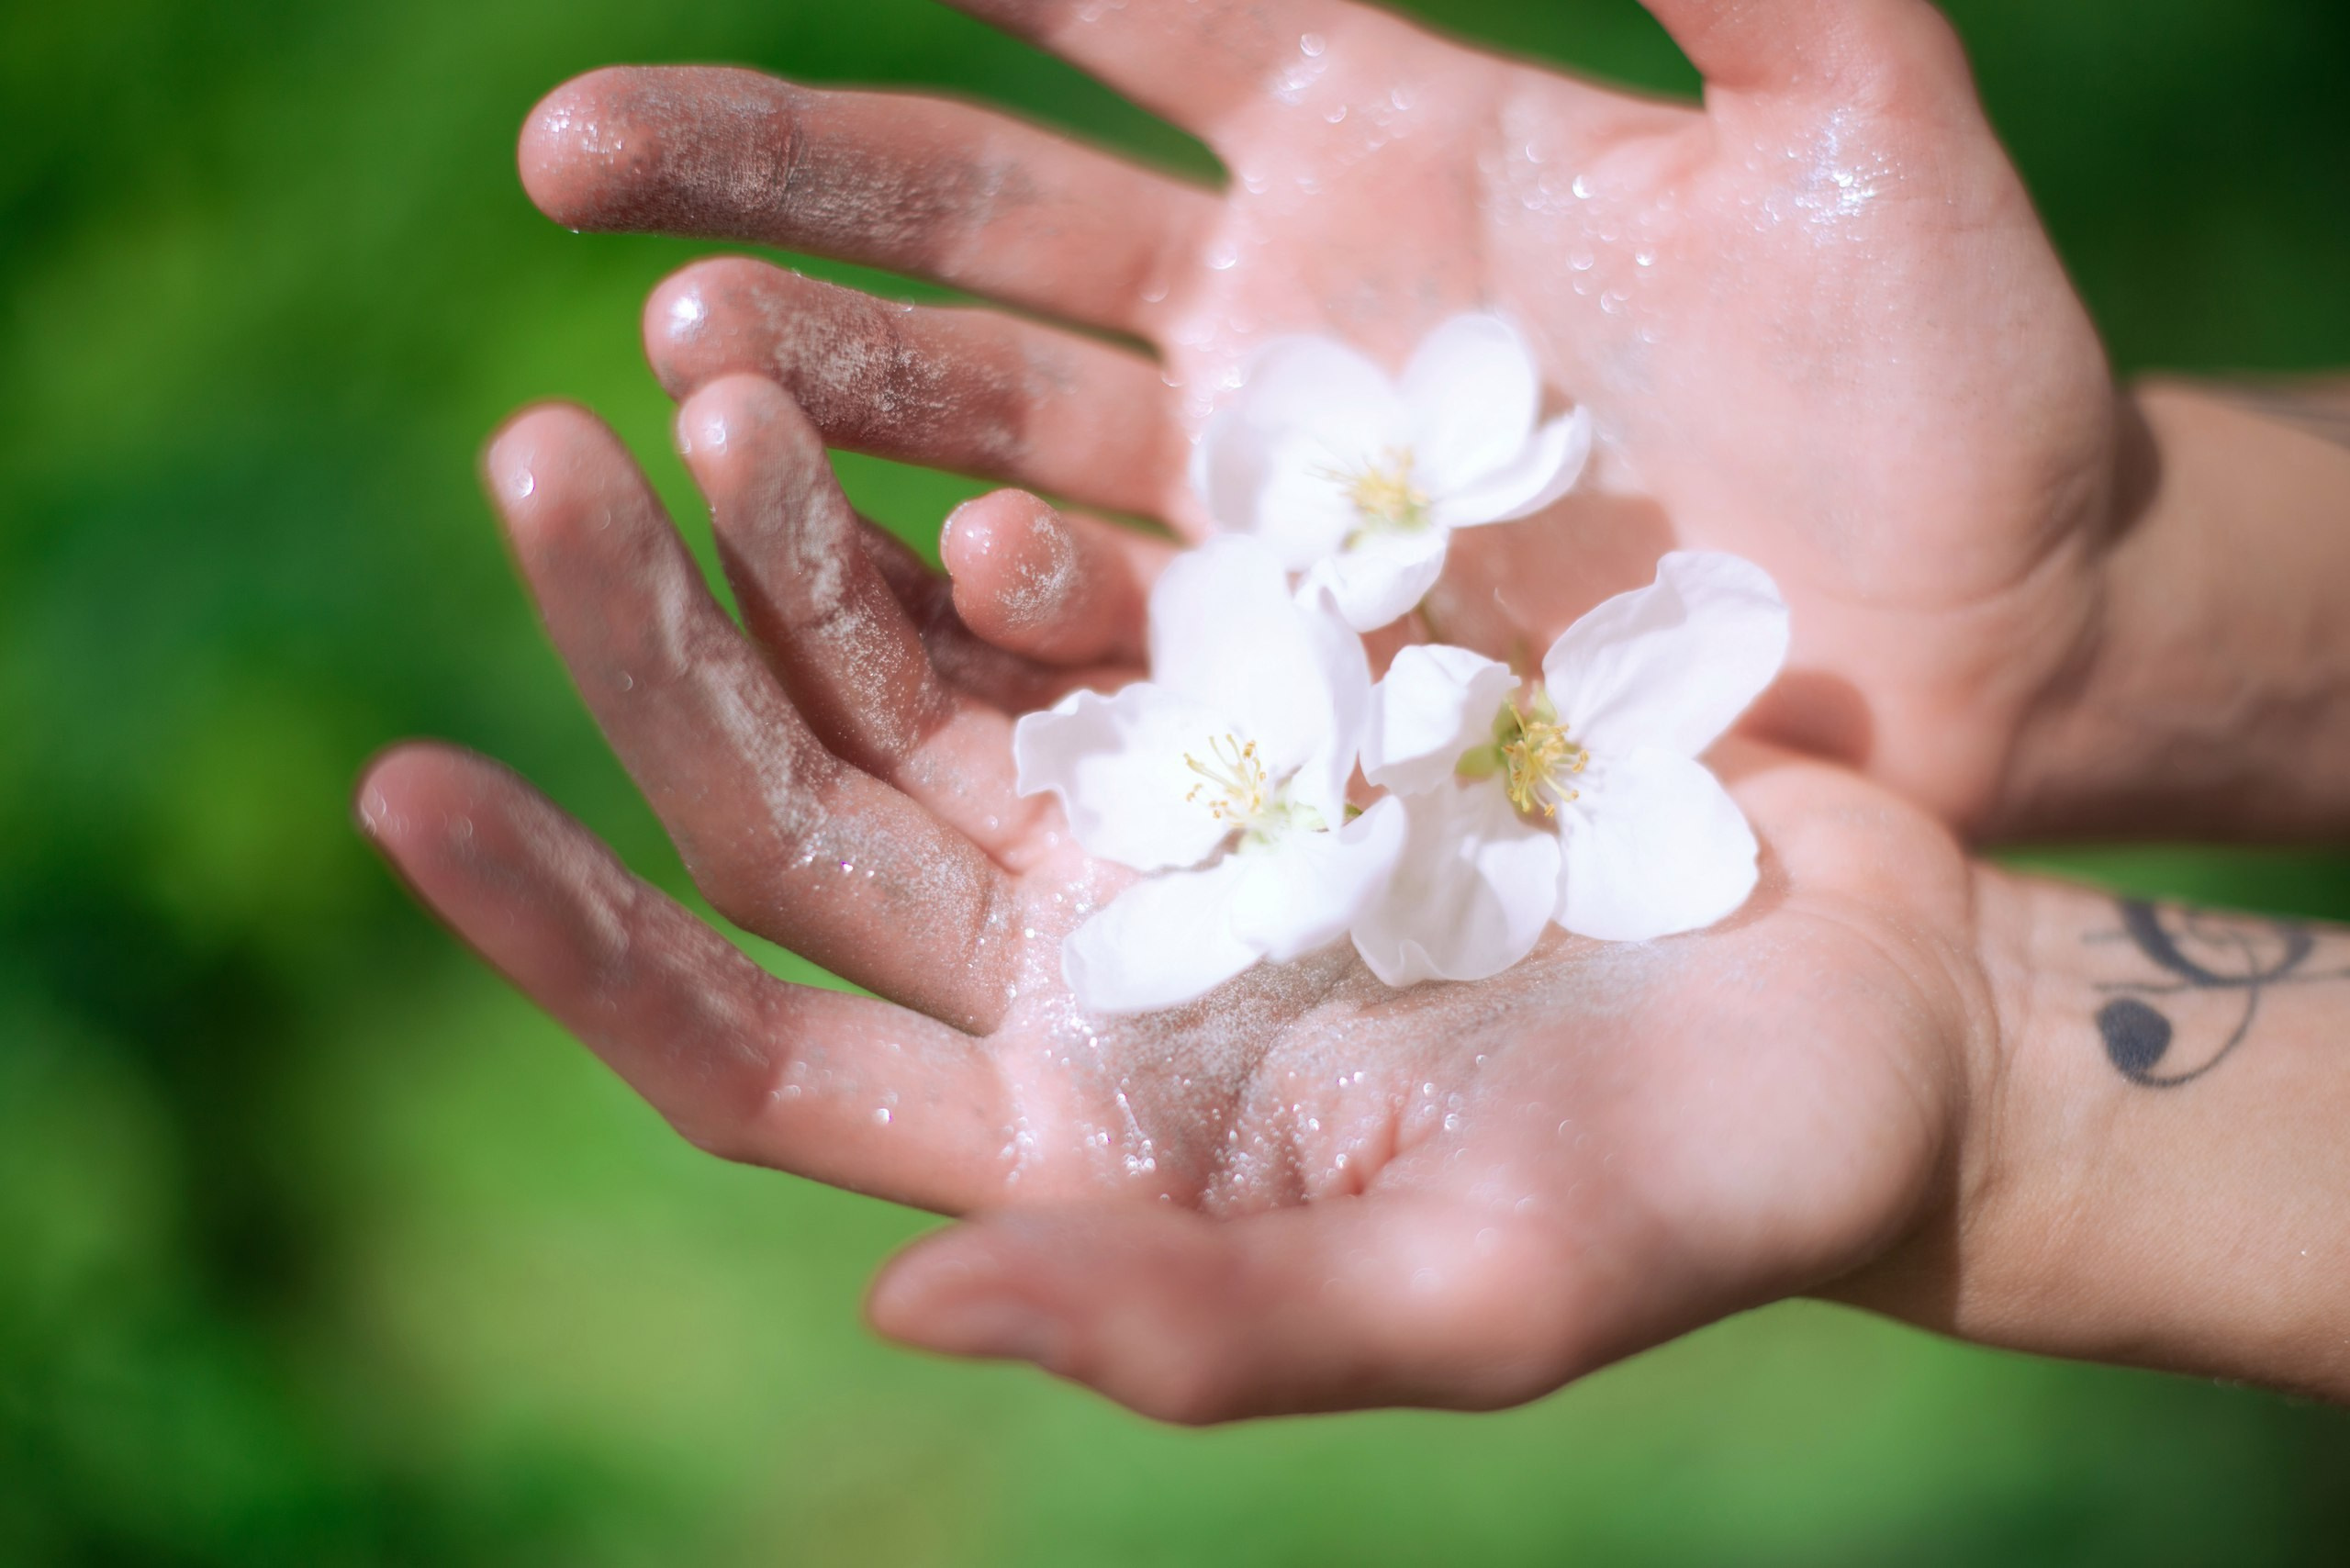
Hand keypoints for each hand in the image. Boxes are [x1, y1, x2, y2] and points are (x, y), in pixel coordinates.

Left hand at [362, 374, 1996, 1419]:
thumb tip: (915, 1297)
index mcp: (1077, 1141)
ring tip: (699, 373)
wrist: (1872, 1028)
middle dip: (651, 659)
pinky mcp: (1260, 710)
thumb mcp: (1480, 1295)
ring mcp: (1157, 836)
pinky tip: (897, 393)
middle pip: (792, 826)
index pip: (751, 1050)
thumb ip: (1206, 1318)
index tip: (409, 783)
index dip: (574, 938)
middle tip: (537, 457)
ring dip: (787, 548)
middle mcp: (1076, 985)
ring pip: (900, 689)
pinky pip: (1062, 600)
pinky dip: (965, 508)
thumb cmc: (1707, 1199)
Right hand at [517, 0, 2118, 832]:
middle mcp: (1272, 305)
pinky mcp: (1295, 657)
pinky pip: (1111, 616)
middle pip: (978, 216)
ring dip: (839, 397)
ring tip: (683, 361)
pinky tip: (904, 562)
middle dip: (780, 177)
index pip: (1120, 3)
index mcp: (1374, 125)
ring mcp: (1264, 492)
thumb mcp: (1854, 121)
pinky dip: (1005, 591)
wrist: (1991, 635)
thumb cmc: (1952, 367)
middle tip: (583, 159)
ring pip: (995, 418)